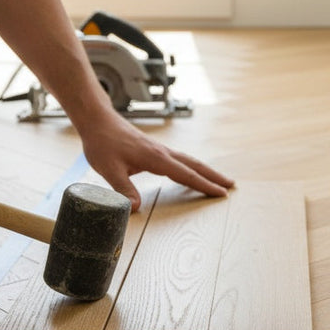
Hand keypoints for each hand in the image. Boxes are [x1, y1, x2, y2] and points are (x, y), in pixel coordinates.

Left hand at [80, 116, 233, 209]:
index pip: (186, 175)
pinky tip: (190, 173)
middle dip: (213, 176)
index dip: (204, 185)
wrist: (98, 120)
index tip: (220, 193)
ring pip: (189, 161)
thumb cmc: (102, 142)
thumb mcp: (108, 169)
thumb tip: (135, 209)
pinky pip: (179, 160)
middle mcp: (162, 153)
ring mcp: (159, 150)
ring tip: (218, 180)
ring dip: (205, 171)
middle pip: (195, 165)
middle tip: (231, 186)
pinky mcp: (154, 149)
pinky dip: (191, 168)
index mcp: (156, 158)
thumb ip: (123, 189)